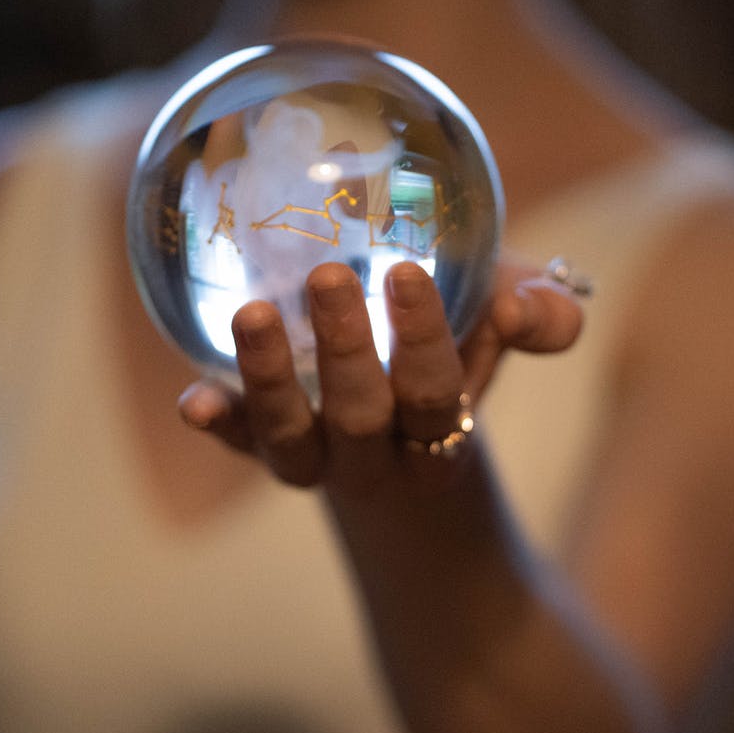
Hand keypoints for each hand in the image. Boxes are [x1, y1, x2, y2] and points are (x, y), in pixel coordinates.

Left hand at [177, 258, 584, 490]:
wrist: (400, 430)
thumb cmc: (459, 349)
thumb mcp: (501, 324)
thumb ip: (539, 315)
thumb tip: (523, 307)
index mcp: (440, 436)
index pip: (436, 398)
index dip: (424, 342)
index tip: (407, 273)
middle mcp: (374, 459)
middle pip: (360, 419)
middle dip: (345, 351)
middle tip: (327, 276)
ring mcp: (314, 458)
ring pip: (288, 440)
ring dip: (268, 379)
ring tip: (254, 313)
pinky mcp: (261, 445)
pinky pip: (237, 442)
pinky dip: (217, 422)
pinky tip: (194, 401)